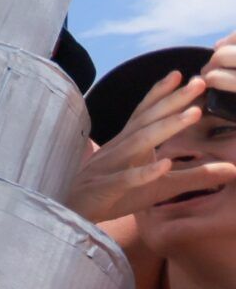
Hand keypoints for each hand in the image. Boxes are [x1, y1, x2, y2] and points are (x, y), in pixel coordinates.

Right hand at [65, 61, 235, 222]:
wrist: (70, 214)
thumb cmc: (113, 195)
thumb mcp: (161, 187)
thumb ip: (194, 176)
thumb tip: (233, 170)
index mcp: (128, 144)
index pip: (145, 114)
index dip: (161, 94)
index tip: (182, 74)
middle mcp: (119, 150)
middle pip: (148, 120)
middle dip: (174, 101)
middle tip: (199, 82)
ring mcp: (111, 168)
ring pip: (140, 143)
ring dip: (166, 127)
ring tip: (193, 114)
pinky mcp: (106, 189)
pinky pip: (127, 179)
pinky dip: (145, 172)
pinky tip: (164, 165)